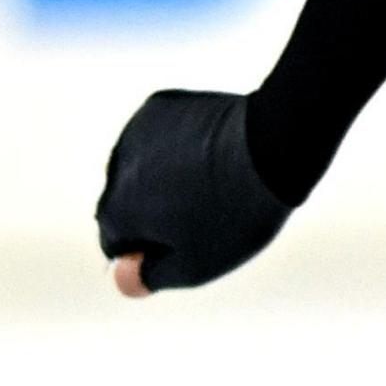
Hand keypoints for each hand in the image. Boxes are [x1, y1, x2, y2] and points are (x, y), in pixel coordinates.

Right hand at [95, 88, 292, 292]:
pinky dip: (175, 148)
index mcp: (117, 210)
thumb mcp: (196, 264)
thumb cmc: (236, 214)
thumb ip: (151, 276)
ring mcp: (136, 132)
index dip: (150, 253)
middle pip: (125, 203)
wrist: (270, 145)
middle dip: (153, 215)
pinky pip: (159, 137)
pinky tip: (211, 153)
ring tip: (212, 184)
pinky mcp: (159, 106)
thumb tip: (122, 278)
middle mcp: (115, 168)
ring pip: (141, 168)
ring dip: (162, 180)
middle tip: (205, 216)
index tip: (188, 247)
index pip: (115, 244)